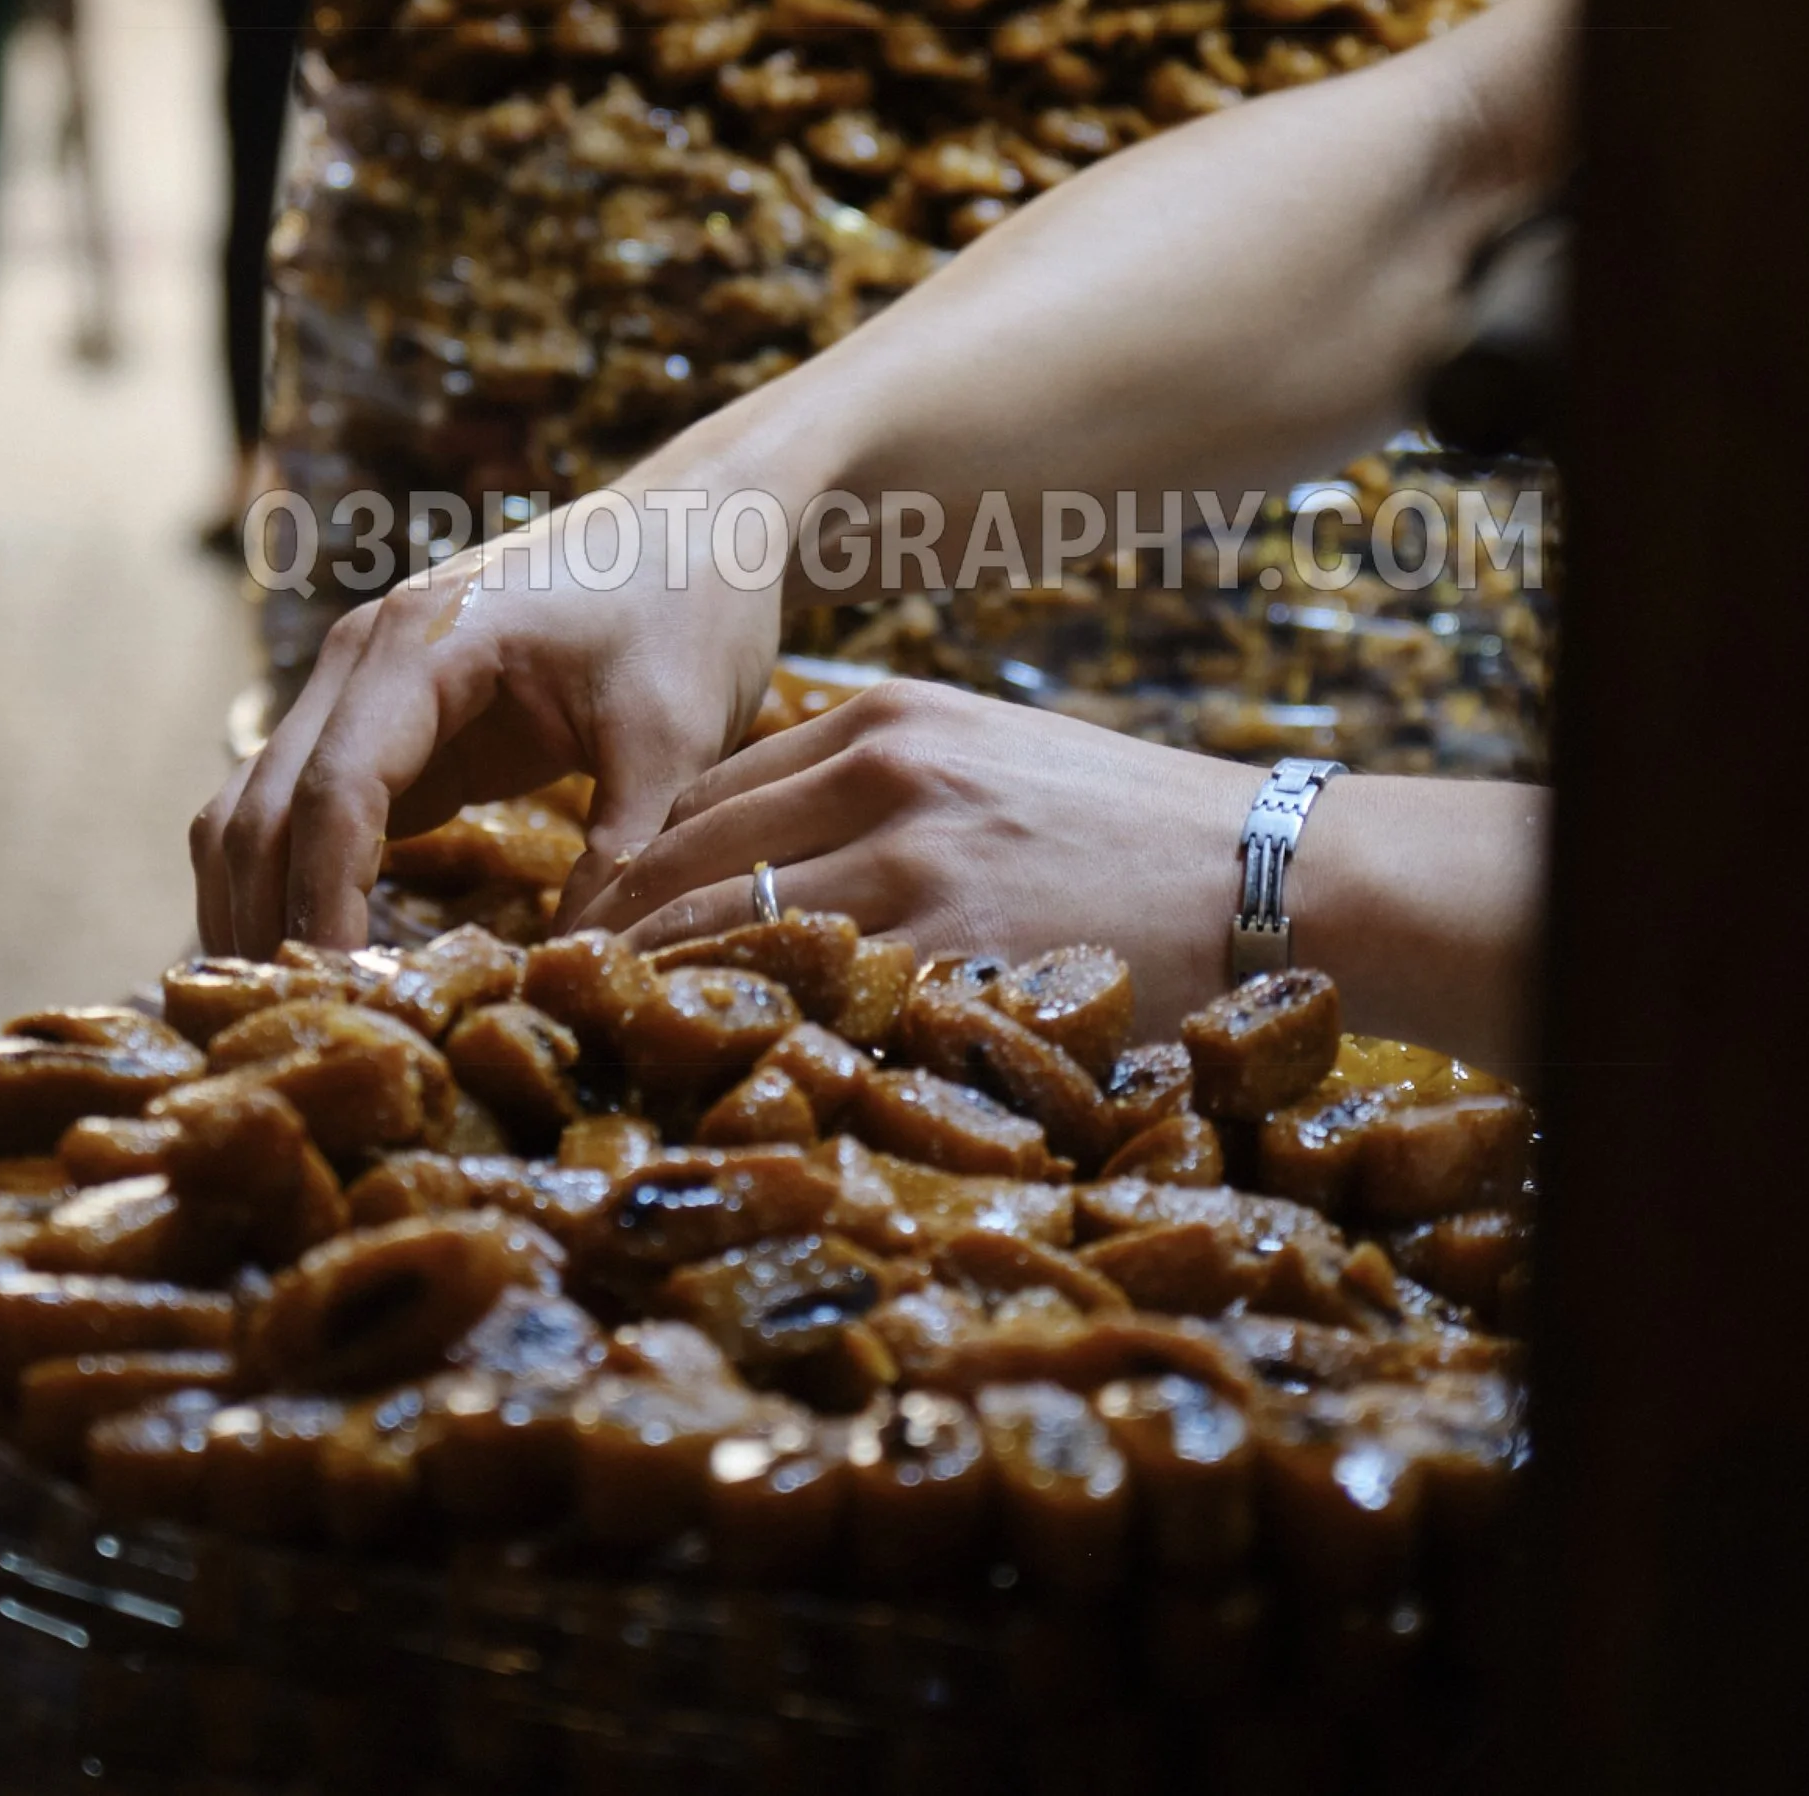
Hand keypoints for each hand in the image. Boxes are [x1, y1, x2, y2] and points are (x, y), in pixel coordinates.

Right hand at [190, 490, 782, 957]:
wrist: (703, 523)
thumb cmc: (692, 606)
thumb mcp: (676, 729)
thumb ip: (626, 844)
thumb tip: (571, 962)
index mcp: (422, 641)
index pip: (331, 793)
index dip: (324, 903)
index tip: (344, 995)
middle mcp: (365, 658)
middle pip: (262, 806)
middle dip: (266, 920)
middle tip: (297, 1032)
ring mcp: (369, 689)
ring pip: (258, 809)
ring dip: (261, 905)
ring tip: (292, 1015)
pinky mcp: (397, 724)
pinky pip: (313, 811)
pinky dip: (303, 882)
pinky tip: (333, 966)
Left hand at [572, 680, 1254, 1040]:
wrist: (1267, 878)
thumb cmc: (1125, 834)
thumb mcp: (988, 766)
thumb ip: (874, 795)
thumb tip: (751, 869)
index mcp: (886, 722)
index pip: (700, 797)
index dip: (625, 875)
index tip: (577, 937)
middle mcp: (884, 775)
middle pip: (685, 859)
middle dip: (604, 939)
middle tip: (540, 1011)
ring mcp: (914, 863)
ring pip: (721, 932)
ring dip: (646, 997)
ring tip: (584, 1053)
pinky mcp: (952, 951)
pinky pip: (805, 1003)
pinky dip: (739, 1044)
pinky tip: (698, 1086)